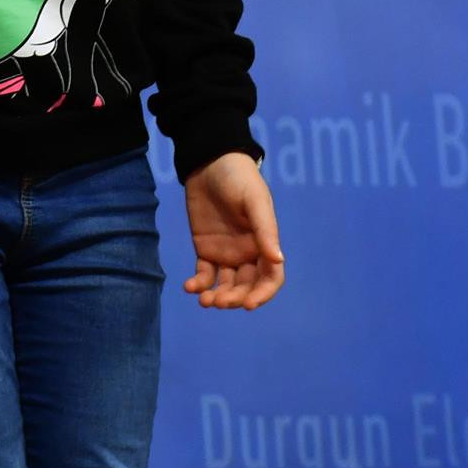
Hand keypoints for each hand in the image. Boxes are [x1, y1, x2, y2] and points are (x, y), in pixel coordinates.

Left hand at [183, 152, 284, 309]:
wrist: (209, 162)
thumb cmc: (239, 179)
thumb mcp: (254, 201)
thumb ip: (265, 229)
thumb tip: (278, 260)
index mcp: (265, 244)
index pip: (271, 278)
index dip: (262, 294)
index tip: (248, 305)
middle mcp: (248, 253)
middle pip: (246, 286)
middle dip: (235, 298)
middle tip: (218, 301)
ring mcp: (227, 253)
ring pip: (226, 285)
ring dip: (217, 296)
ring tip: (204, 300)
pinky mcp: (205, 249)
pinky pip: (204, 273)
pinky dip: (199, 284)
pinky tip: (190, 287)